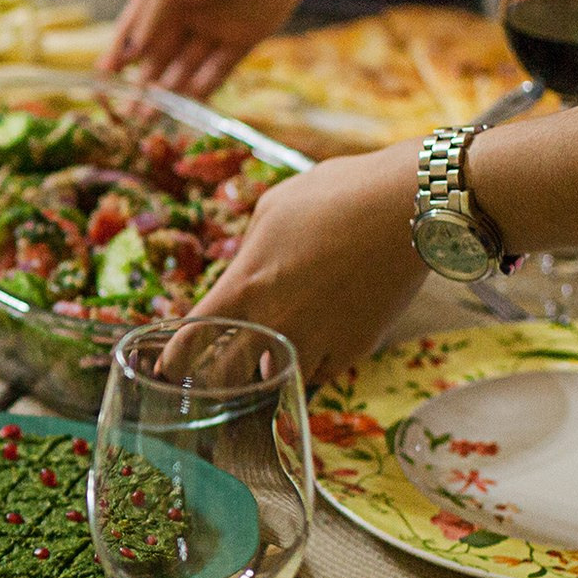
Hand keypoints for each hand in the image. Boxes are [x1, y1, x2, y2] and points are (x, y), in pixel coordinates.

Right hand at [106, 0, 326, 97]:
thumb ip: (150, 19)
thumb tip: (129, 54)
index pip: (136, 27)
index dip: (120, 53)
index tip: (103, 79)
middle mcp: (189, 8)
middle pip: (161, 53)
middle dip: (143, 83)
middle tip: (128, 112)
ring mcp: (217, 23)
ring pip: (188, 65)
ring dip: (170, 90)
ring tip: (152, 115)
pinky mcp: (246, 34)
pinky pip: (221, 67)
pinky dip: (205, 84)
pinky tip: (188, 100)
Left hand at [188, 144, 426, 387]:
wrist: (409, 206)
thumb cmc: (338, 193)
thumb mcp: (275, 208)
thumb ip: (251, 246)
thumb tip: (247, 265)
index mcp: (245, 284)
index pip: (194, 335)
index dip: (176, 356)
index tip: (168, 369)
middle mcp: (275, 321)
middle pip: (227, 373)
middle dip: (215, 380)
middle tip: (209, 383)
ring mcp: (317, 339)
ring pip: (277, 380)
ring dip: (266, 375)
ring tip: (264, 371)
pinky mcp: (354, 348)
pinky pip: (321, 374)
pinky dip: (310, 368)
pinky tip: (310, 357)